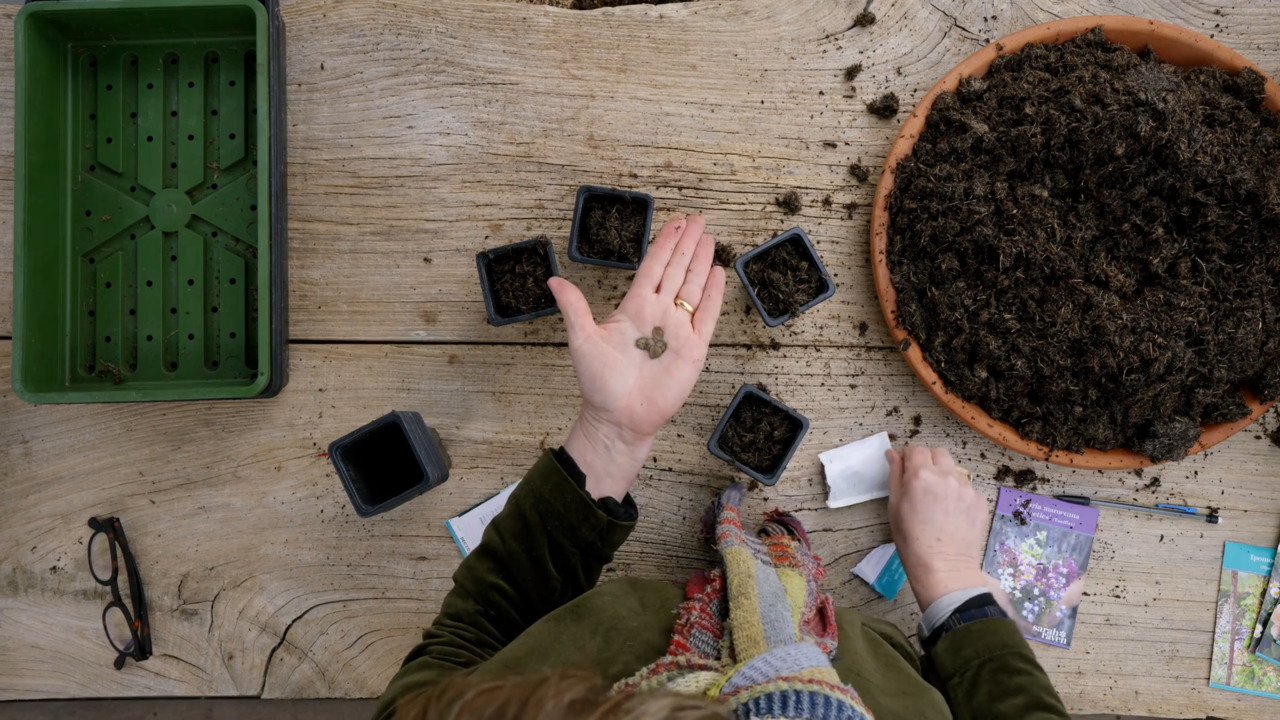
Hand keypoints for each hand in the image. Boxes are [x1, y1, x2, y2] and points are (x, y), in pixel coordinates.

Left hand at [550, 214, 726, 500]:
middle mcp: (658, 313)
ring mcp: (678, 330)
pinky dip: (713, 295)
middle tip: (700, 218)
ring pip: (693, 287)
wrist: (619, 418)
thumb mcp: (582, 340)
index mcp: (634, 306)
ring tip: (709, 238)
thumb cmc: (599, 383)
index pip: (654, 266)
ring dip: (701, 262)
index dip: (665, 243)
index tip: (676, 222)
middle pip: (677, 270)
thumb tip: (552, 280)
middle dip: (688, 243)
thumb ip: (574, 308)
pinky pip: (706, 316)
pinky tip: (718, 273)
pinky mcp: (693, 349)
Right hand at [886, 446, 989, 611]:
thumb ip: (895, 475)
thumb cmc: (911, 540)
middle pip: (938, 453)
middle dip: (929, 461)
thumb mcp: (894, 507)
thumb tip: (893, 454)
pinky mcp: (979, 501)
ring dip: (945, 476)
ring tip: (939, 501)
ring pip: (954, 469)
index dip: (909, 458)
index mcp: (920, 475)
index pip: (916, 449)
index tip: (906, 471)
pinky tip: (952, 513)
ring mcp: (966, 487)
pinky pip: (967, 488)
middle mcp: (946, 475)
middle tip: (922, 482)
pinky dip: (958, 493)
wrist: (944, 568)